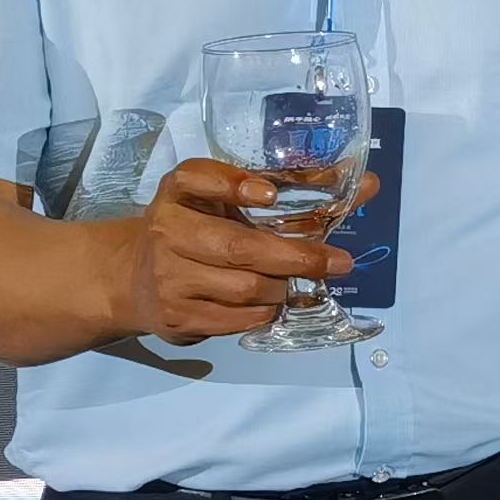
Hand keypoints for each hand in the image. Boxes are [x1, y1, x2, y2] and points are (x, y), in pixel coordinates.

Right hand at [112, 157, 359, 344]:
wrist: (131, 277)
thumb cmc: (195, 227)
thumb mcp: (224, 198)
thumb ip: (291, 187)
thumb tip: (368, 183)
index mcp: (178, 193)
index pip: (195, 179)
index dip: (233, 185)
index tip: (270, 193)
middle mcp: (168, 232)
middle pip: (239, 247)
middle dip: (297, 256)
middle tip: (339, 262)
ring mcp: (170, 278)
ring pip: (245, 288)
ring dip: (283, 288)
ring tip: (297, 284)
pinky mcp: (177, 317)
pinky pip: (236, 320)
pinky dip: (266, 313)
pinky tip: (274, 304)